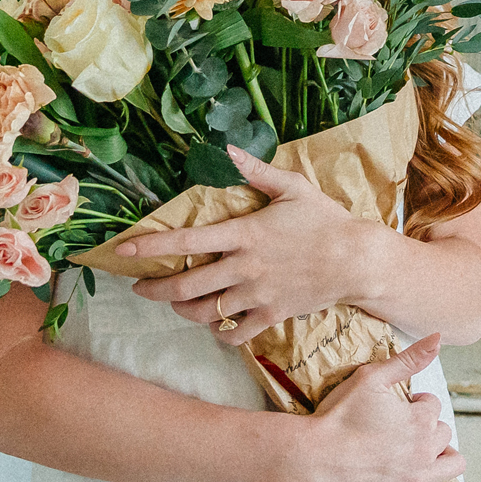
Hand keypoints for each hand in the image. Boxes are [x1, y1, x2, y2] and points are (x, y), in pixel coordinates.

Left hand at [125, 146, 394, 344]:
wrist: (357, 260)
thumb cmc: (325, 221)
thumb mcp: (292, 187)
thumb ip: (256, 170)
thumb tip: (226, 148)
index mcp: (244, 234)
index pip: (185, 240)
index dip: (149, 247)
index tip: (123, 251)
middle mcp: (244, 267)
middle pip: (185, 286)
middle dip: (155, 290)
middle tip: (140, 288)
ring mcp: (256, 295)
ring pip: (205, 312)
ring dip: (182, 310)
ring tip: (175, 303)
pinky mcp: (271, 315)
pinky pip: (235, 334)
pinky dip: (219, 333)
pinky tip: (214, 326)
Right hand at [279, 335, 471, 481]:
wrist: (313, 456)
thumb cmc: (338, 416)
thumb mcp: (371, 377)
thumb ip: (407, 360)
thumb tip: (438, 338)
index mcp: (420, 420)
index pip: (433, 407)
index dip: (417, 404)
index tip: (400, 407)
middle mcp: (425, 451)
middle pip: (444, 436)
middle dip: (430, 430)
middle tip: (404, 432)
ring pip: (452, 467)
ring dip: (447, 459)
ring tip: (433, 457)